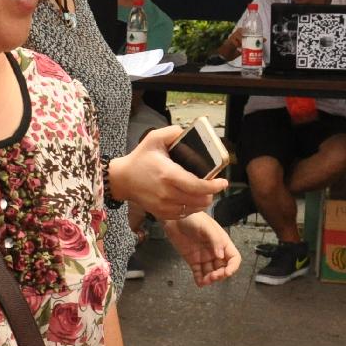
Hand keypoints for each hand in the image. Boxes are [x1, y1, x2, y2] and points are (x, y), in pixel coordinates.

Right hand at [108, 127, 227, 220]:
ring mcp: (164, 206)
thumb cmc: (139, 159)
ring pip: (194, 208)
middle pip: (200, 200)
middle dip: (211, 193)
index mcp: (168, 175)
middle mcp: (167, 193)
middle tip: (213, 185)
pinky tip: (190, 198)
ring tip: (203, 192)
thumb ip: (172, 133)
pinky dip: (191, 207)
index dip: (214, 186)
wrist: (122, 180)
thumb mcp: (153, 139)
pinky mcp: (162, 213)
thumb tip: (187, 132)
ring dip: (203, 201)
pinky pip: (184, 214)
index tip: (223, 182)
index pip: (198, 186)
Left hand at [164, 212, 241, 286]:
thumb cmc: (192, 217)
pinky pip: (198, 272)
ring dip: (210, 279)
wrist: (174, 218)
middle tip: (213, 276)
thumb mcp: (206, 226)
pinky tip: (199, 283)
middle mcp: (214, 251)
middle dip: (220, 275)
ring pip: (211, 272)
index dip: (233, 267)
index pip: (233, 258)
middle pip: (223, 268)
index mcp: (222, 242)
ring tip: (205, 280)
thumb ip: (215, 240)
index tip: (227, 272)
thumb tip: (220, 255)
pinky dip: (200, 279)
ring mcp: (204, 256)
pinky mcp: (193, 259)